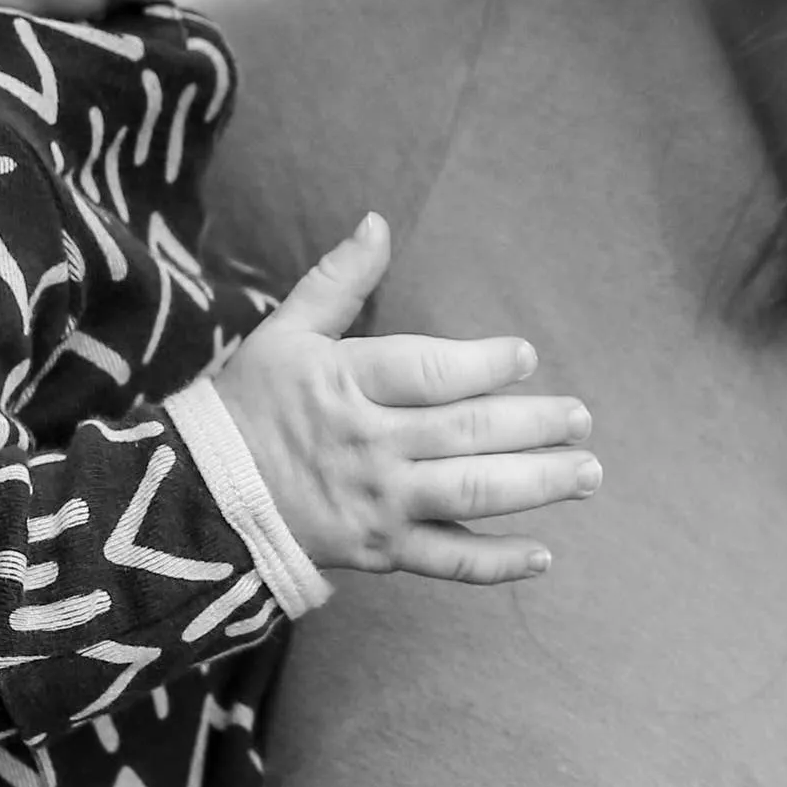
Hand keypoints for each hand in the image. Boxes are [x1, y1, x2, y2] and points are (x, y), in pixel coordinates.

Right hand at [214, 213, 597, 579]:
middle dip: (534, 425)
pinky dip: (496, 563)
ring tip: (586, 473)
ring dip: (537, 484)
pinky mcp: (379, 551)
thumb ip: (338, 281)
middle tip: (583, 418)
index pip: (427, 370)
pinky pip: (446, 560)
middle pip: (466, 431)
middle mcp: (368, 443)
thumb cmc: (248, 406)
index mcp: (345, 382)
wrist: (200, 500)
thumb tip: (379, 223)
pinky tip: (543, 555)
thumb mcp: (283, 333)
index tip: (527, 357)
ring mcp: (377, 501)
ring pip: (470, 492)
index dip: (483, 363)